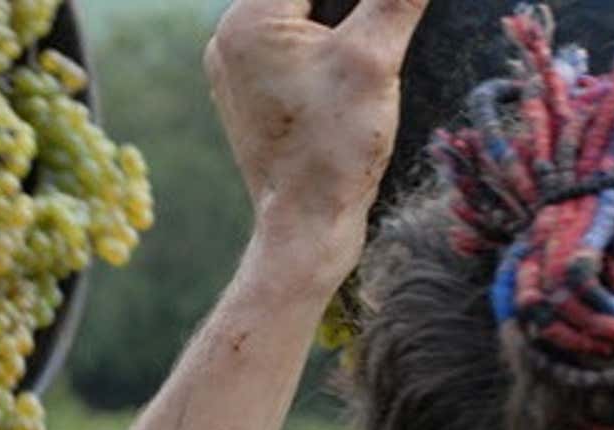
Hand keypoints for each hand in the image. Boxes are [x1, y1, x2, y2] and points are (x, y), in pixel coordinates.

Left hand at [205, 0, 427, 251]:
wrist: (305, 224)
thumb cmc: (334, 148)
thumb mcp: (373, 61)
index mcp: (249, 19)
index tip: (383, 12)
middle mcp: (229, 38)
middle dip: (349, 7)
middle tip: (384, 26)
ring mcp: (234, 69)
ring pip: (298, 19)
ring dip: (339, 24)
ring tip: (363, 61)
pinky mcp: (248, 95)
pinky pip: (288, 51)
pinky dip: (322, 50)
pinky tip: (347, 76)